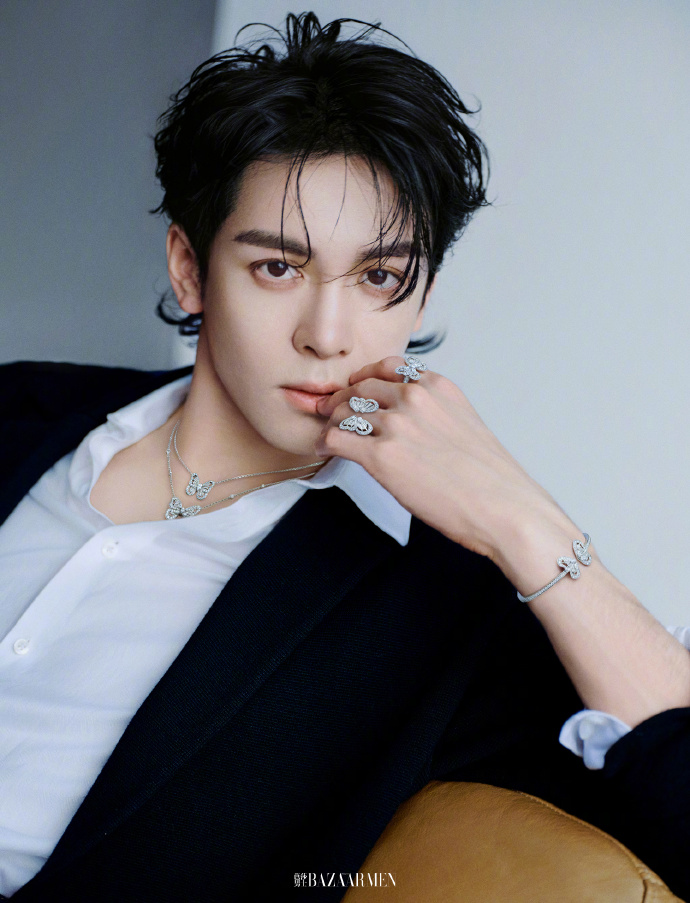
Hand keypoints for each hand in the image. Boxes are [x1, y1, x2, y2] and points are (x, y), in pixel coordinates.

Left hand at [315, 355, 571, 569]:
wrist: (504, 508)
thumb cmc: (490, 479)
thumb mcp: (464, 424)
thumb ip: (434, 411)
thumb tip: (406, 420)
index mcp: (438, 386)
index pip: (387, 367)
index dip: (364, 378)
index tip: (355, 389)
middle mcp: (415, 398)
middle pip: (359, 388)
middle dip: (342, 400)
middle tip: (330, 412)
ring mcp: (397, 425)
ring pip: (343, 411)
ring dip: (333, 423)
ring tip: (330, 435)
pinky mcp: (381, 456)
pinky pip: (336, 439)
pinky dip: (326, 443)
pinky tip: (326, 450)